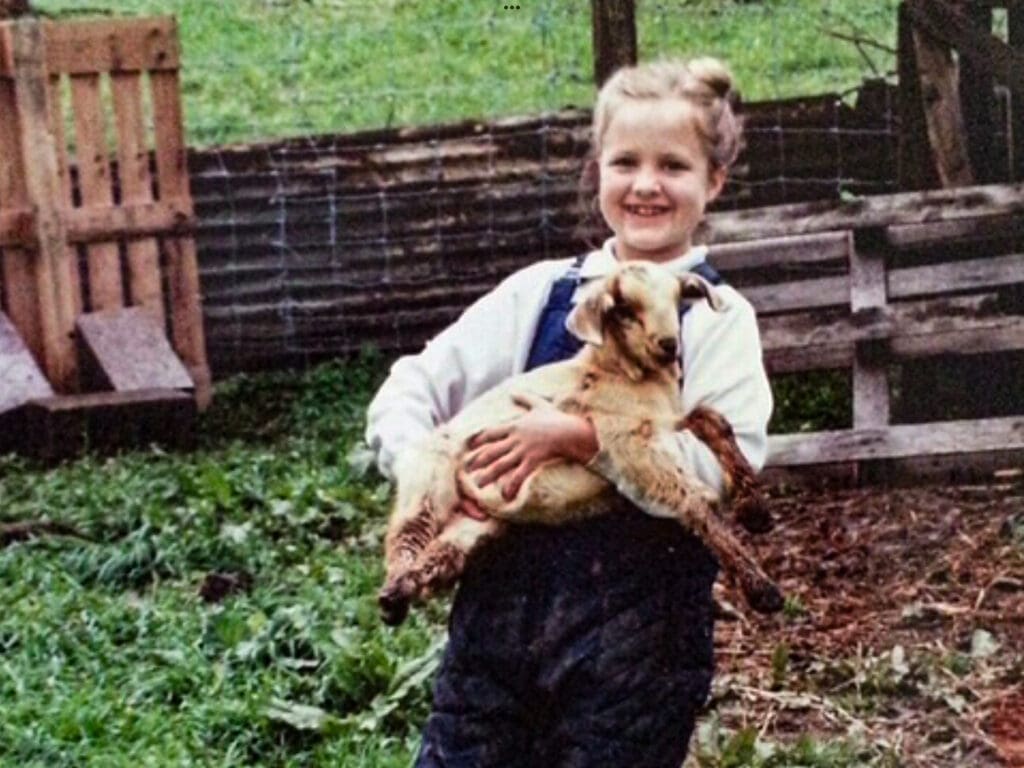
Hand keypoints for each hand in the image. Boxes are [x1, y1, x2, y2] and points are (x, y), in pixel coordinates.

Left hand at [462, 394, 597, 500]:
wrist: (570, 430)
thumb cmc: (556, 418)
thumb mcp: (539, 405)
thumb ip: (525, 398)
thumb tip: (514, 390)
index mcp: (514, 426)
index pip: (491, 433)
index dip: (479, 439)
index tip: (469, 446)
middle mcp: (515, 439)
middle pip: (491, 451)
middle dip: (478, 461)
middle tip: (468, 469)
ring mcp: (523, 450)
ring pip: (500, 464)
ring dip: (488, 475)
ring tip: (479, 484)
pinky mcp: (532, 460)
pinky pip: (518, 475)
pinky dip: (511, 486)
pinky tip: (505, 495)